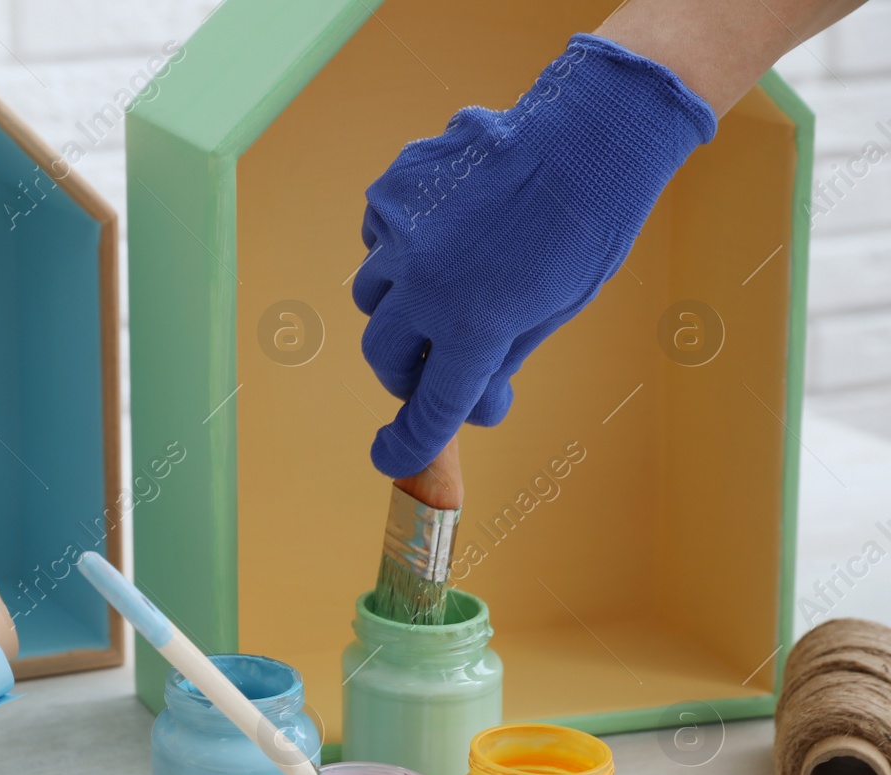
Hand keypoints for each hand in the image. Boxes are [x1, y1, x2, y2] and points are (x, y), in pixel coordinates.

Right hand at [352, 34, 715, 477]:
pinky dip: (400, 247)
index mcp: (475, 323)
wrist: (589, 131)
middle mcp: (426, 282)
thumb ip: (500, 360)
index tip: (390, 457)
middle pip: (381, 353)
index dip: (408, 443)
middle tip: (434, 360)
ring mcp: (401, 232)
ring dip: (398, 305)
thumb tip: (473, 405)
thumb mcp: (552, 310)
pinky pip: (377, 238)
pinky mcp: (392, 190)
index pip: (429, 407)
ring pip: (371, 294)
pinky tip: (445, 228)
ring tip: (444, 280)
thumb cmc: (585, 227)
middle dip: (404, 366)